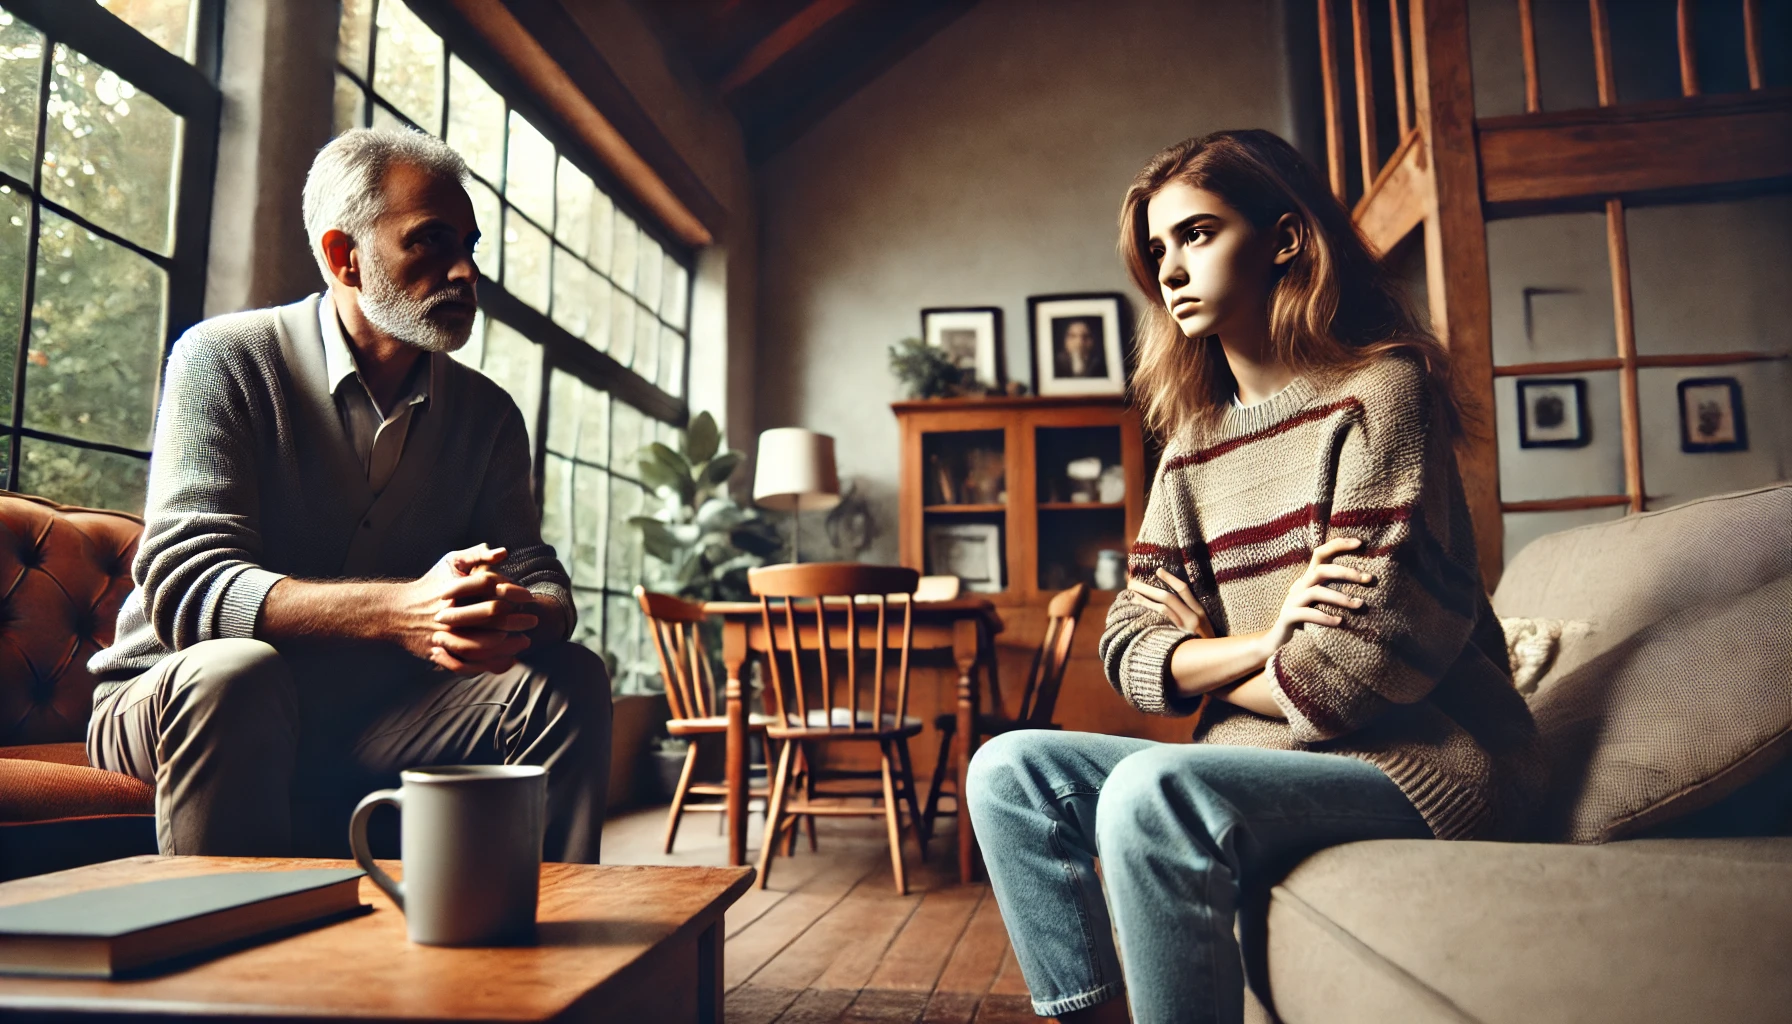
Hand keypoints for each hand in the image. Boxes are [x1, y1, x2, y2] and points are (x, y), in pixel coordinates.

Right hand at [393, 544, 537, 671]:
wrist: (395, 612)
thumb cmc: (430, 584)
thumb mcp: (449, 562)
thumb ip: (476, 554)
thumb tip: (503, 553)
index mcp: (453, 588)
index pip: (490, 584)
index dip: (513, 591)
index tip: (529, 597)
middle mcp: (448, 612)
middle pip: (490, 614)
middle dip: (516, 618)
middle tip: (533, 620)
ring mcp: (442, 634)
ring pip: (481, 643)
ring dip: (507, 644)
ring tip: (524, 642)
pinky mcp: (438, 652)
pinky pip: (468, 664)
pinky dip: (490, 665)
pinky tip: (508, 660)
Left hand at [1126, 568, 1214, 637]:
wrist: (1214, 664)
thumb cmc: (1206, 644)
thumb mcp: (1204, 626)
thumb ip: (1191, 613)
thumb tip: (1171, 601)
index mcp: (1200, 612)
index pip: (1184, 590)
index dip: (1170, 578)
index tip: (1158, 570)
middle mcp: (1193, 619)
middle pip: (1168, 597)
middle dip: (1148, 588)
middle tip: (1132, 582)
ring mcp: (1184, 630)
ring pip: (1162, 609)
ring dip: (1144, 599)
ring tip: (1131, 594)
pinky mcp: (1176, 640)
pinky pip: (1160, 624)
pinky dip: (1148, 614)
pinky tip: (1137, 611)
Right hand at [1259, 537, 1375, 654]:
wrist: (1278, 642)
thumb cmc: (1306, 621)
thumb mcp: (1320, 602)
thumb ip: (1333, 590)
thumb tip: (1364, 582)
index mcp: (1308, 579)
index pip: (1320, 554)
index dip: (1337, 545)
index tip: (1360, 543)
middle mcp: (1299, 586)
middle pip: (1321, 570)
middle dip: (1346, 572)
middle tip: (1368, 578)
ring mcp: (1292, 601)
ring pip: (1316, 592)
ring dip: (1340, 597)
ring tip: (1359, 604)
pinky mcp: (1288, 617)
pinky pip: (1306, 614)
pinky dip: (1324, 617)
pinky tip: (1340, 622)